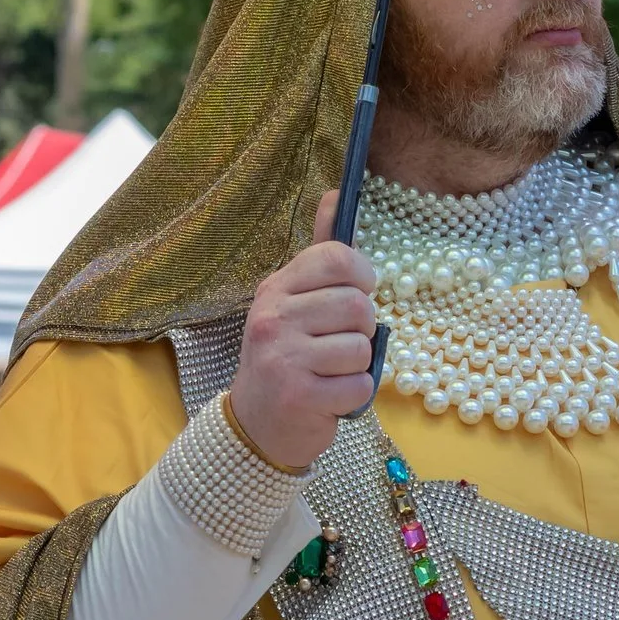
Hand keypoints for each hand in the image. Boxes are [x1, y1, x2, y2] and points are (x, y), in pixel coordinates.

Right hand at [228, 193, 379, 473]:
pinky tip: (331, 396)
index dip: (362, 276)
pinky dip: (354, 395)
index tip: (358, 293)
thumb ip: (319, 255)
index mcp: (276, 288)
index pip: (337, 258)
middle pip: (357, 305)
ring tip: (332, 372)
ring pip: (361, 347)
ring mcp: (284, 358)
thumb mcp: (292, 302)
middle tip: (340, 344)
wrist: (256, 425)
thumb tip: (336, 194)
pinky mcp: (299, 396)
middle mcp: (273, 318)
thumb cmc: (285, 358)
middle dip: (362, 328)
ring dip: (358, 366)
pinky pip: (359, 385)